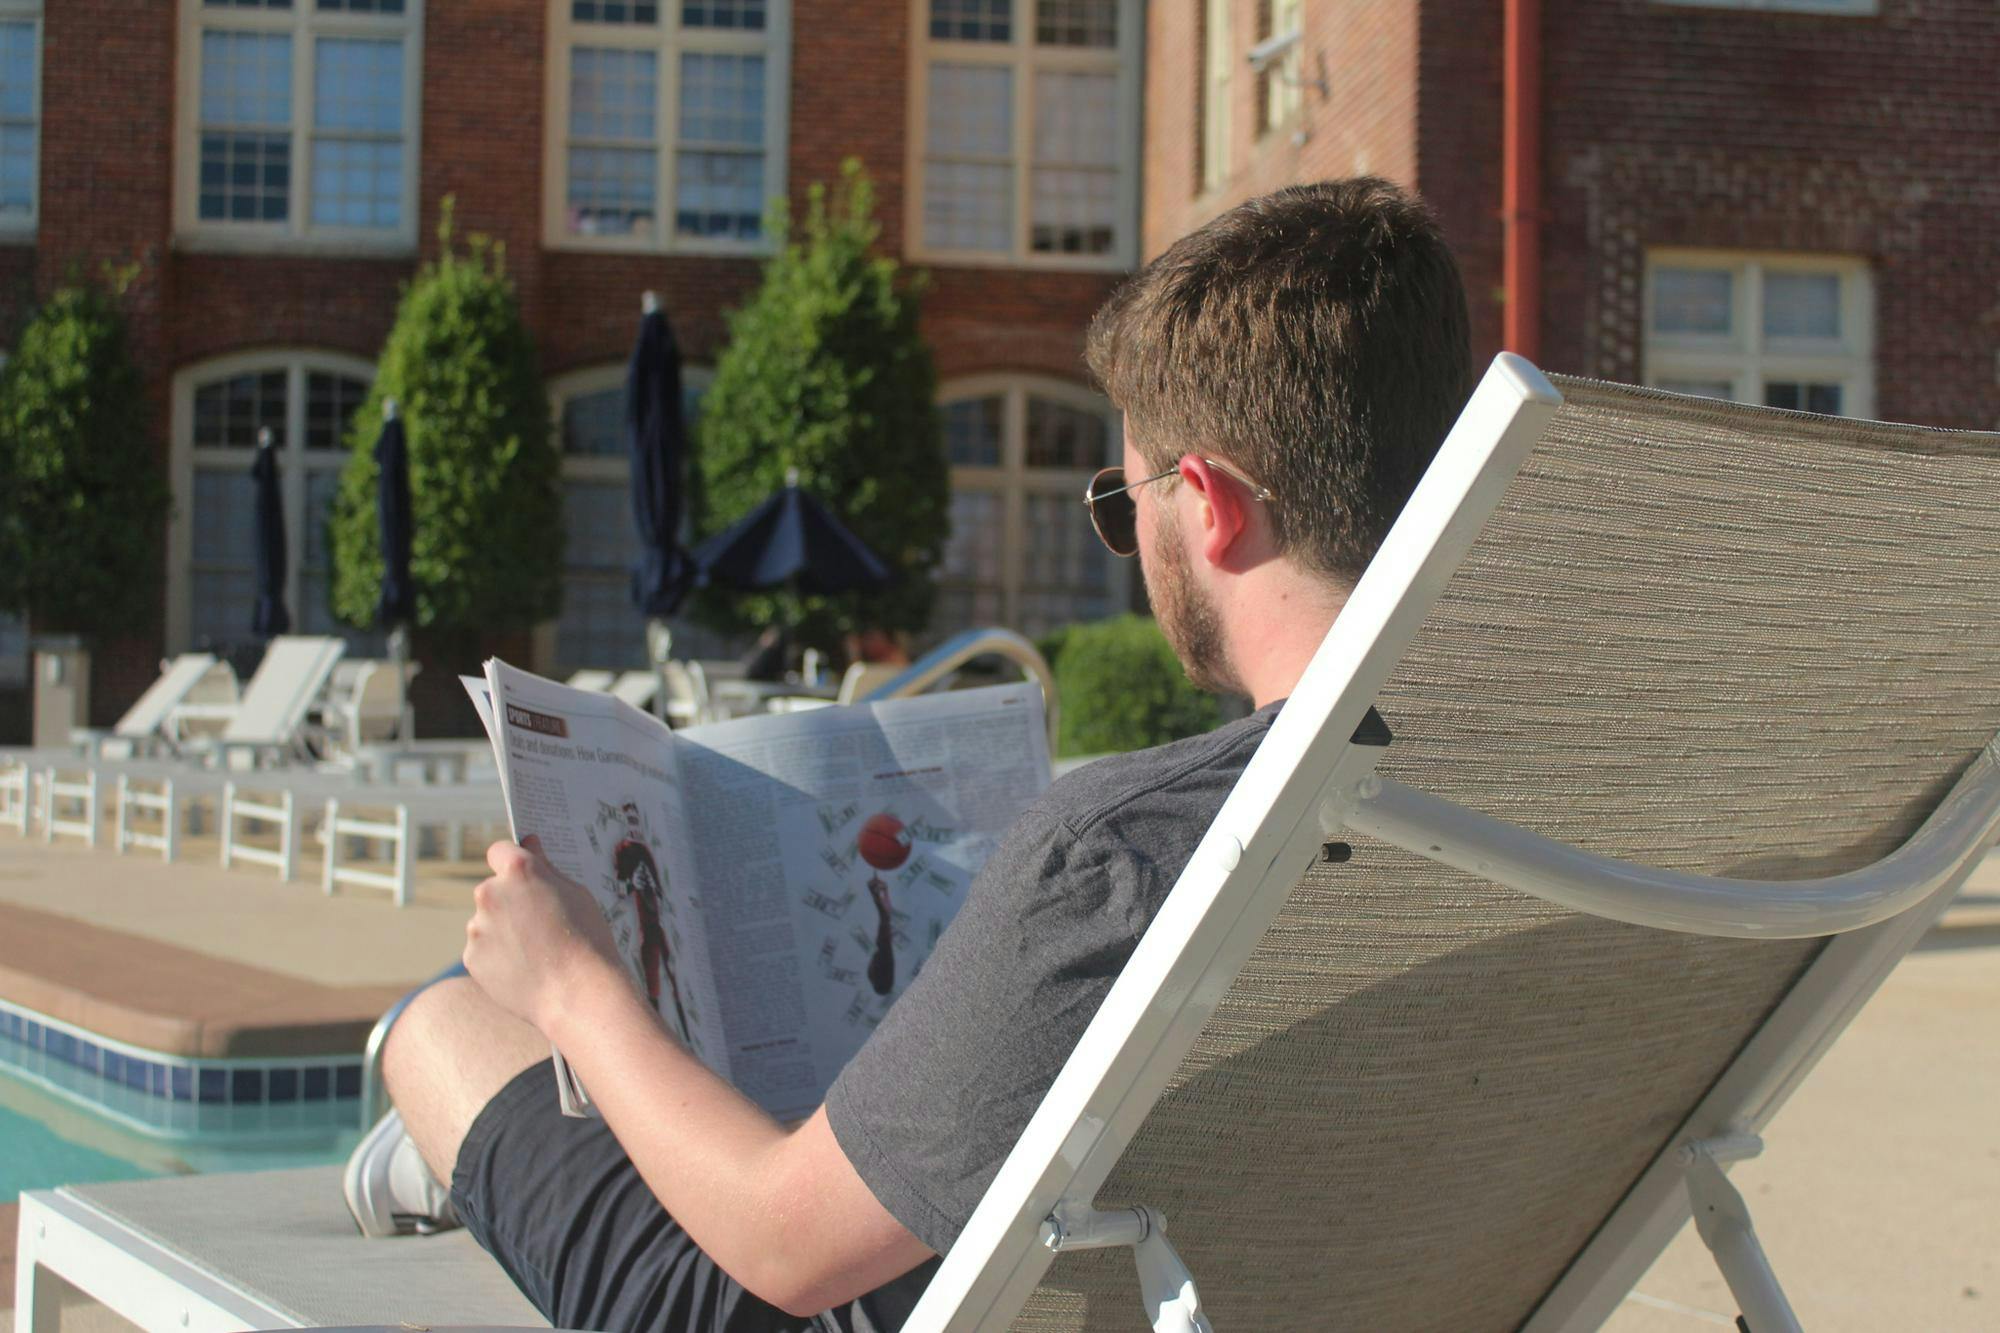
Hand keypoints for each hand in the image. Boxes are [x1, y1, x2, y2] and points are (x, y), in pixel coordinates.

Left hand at [464, 836, 626, 1034]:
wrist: (577, 994)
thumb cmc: (587, 940)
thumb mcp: (578, 894)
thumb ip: (547, 869)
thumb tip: (530, 845)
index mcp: (518, 871)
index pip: (500, 850)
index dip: (513, 861)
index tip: (524, 875)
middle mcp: (490, 893)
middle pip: (493, 889)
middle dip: (510, 901)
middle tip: (540, 924)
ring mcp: (476, 927)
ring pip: (487, 921)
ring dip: (503, 930)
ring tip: (536, 952)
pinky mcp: (471, 957)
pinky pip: (482, 949)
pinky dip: (498, 956)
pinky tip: (525, 969)